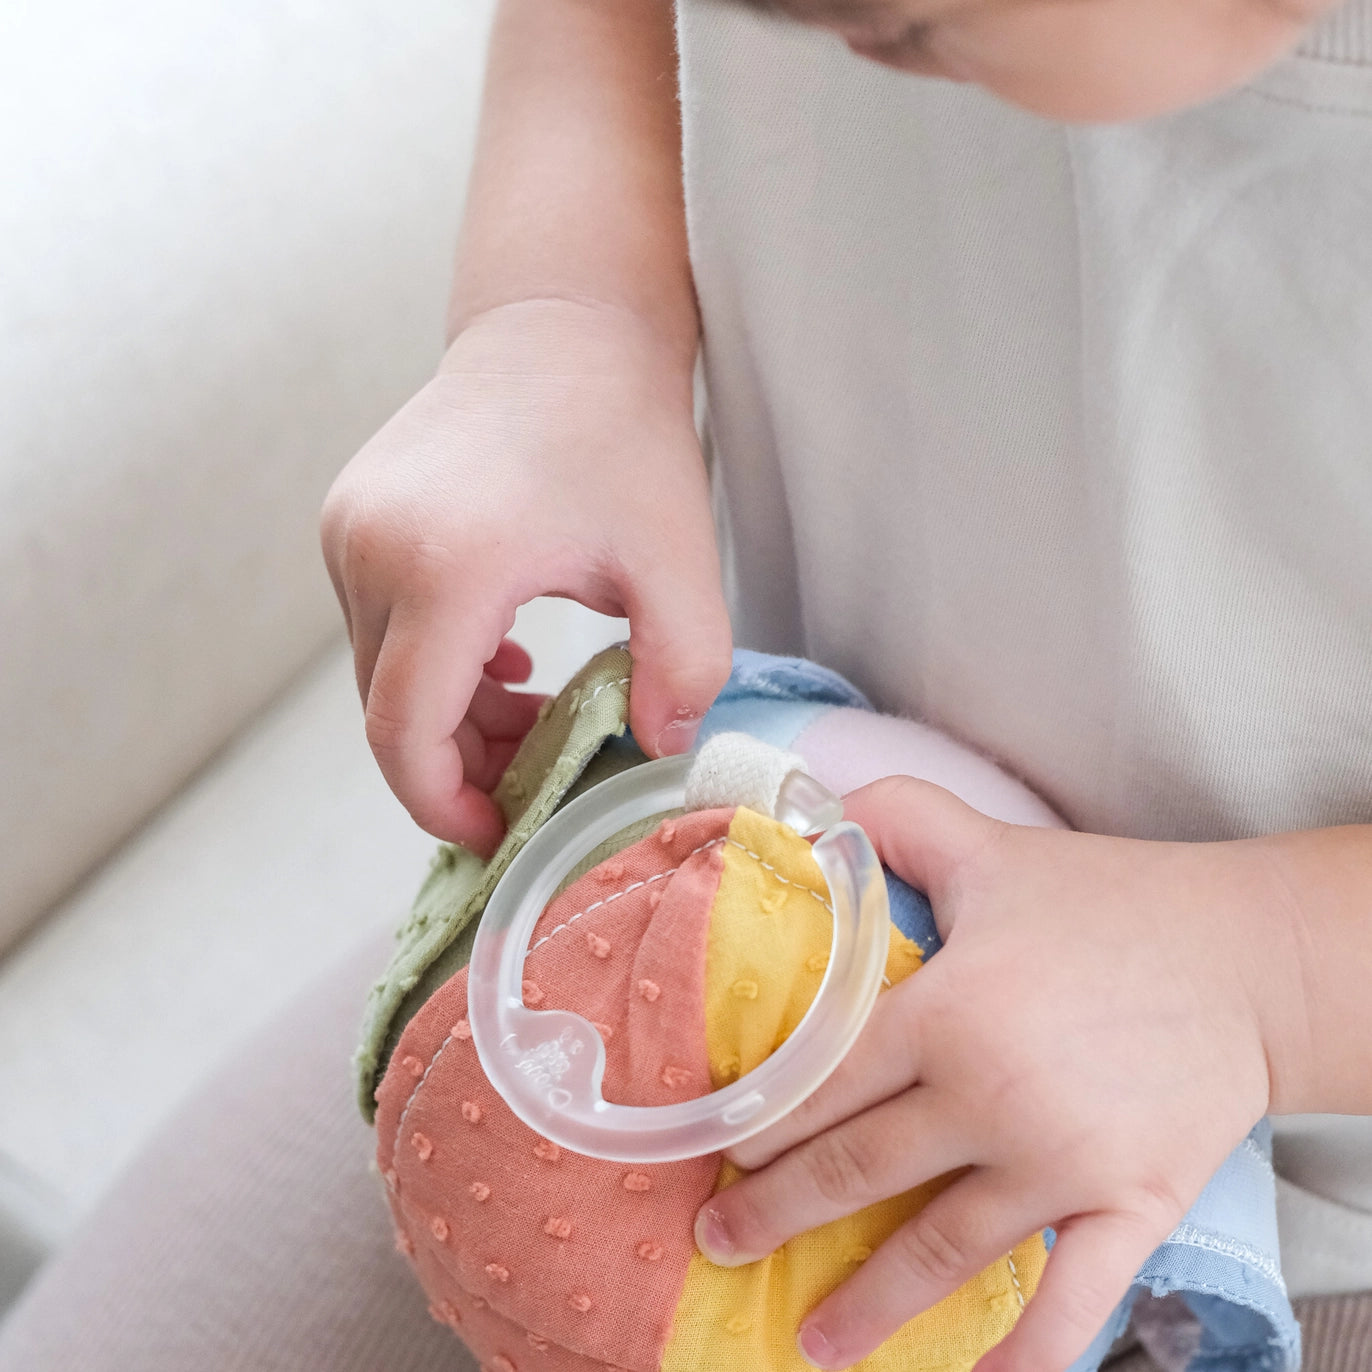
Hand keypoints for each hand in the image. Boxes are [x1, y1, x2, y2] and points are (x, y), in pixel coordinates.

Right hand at [321, 298, 730, 853]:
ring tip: (538, 708)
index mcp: (445, 567)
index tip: (501, 830)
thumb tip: (661, 753)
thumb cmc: (621, 433)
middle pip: (389, 712)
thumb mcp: (679, 558)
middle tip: (540, 769)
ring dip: (453, 715)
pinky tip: (508, 659)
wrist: (561, 326)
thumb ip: (684, 668)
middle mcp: (370, 549)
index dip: (445, 803)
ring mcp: (347, 530)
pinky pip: (378, 628)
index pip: (406, 732)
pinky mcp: (349, 519)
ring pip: (382, 673)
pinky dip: (436, 665)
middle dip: (461, 764)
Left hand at [695, 777, 1296, 1370]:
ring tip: (809, 1341)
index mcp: (947, 1012)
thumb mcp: (988, 846)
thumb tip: (811, 818)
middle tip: (721, 1244)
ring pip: (941, 1249)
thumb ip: (893, 817)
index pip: (825, 1083)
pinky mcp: (1133, 1206)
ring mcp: (1064, 1164)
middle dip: (777, 1216)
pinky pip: (1071, 1299)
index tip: (721, 1156)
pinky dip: (1025, 1350)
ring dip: (870, 1302)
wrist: (1248, 957)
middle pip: (860, 1171)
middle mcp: (992, 1097)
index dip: (762, 1125)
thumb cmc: (1112, 901)